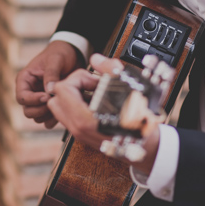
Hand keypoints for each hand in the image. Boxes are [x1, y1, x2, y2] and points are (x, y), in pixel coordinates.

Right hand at [15, 40, 81, 127]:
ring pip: (37, 118)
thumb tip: (49, 91)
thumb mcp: (56, 59)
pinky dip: (54, 119)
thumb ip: (51, 74)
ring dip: (48, 115)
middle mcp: (30, 91)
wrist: (74, 54)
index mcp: (25, 79)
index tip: (47, 96)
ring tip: (60, 104)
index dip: (33, 100)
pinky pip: (47, 120)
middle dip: (40, 110)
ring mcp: (39, 99)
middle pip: (28, 111)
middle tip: (54, 102)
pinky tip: (64, 109)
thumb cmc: (61, 53)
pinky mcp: (50, 105)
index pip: (22, 97)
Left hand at [48, 54, 161, 173]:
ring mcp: (79, 133)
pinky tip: (99, 103)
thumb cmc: (141, 119)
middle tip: (93, 85)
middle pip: (57, 98)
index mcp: (84, 119)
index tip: (96, 80)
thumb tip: (95, 59)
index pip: (62, 88)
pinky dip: (79, 105)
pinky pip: (69, 116)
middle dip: (73, 86)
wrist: (148, 146)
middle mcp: (78, 128)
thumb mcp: (130, 87)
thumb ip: (109, 68)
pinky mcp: (83, 135)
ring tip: (97, 93)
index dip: (79, 77)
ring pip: (60, 108)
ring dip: (75, 96)